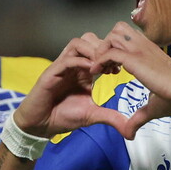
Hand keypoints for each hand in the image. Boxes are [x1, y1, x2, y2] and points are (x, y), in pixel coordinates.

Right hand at [14, 33, 128, 137]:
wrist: (41, 125)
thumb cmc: (63, 117)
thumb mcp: (92, 116)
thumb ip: (111, 117)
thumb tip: (130, 130)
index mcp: (83, 70)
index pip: (98, 49)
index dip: (110, 55)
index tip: (119, 69)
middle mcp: (73, 64)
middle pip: (89, 39)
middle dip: (103, 48)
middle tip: (112, 64)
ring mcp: (62, 67)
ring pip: (77, 43)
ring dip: (92, 50)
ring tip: (102, 66)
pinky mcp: (51, 73)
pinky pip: (66, 59)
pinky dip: (80, 61)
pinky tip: (91, 71)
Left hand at [93, 22, 170, 137]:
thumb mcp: (152, 106)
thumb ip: (138, 117)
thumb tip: (130, 134)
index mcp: (149, 51)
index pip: (126, 37)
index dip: (114, 49)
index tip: (112, 70)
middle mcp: (144, 46)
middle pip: (117, 29)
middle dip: (106, 45)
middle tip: (105, 66)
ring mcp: (140, 50)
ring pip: (112, 36)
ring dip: (102, 50)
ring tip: (101, 69)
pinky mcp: (136, 59)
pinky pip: (110, 52)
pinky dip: (100, 60)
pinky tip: (97, 73)